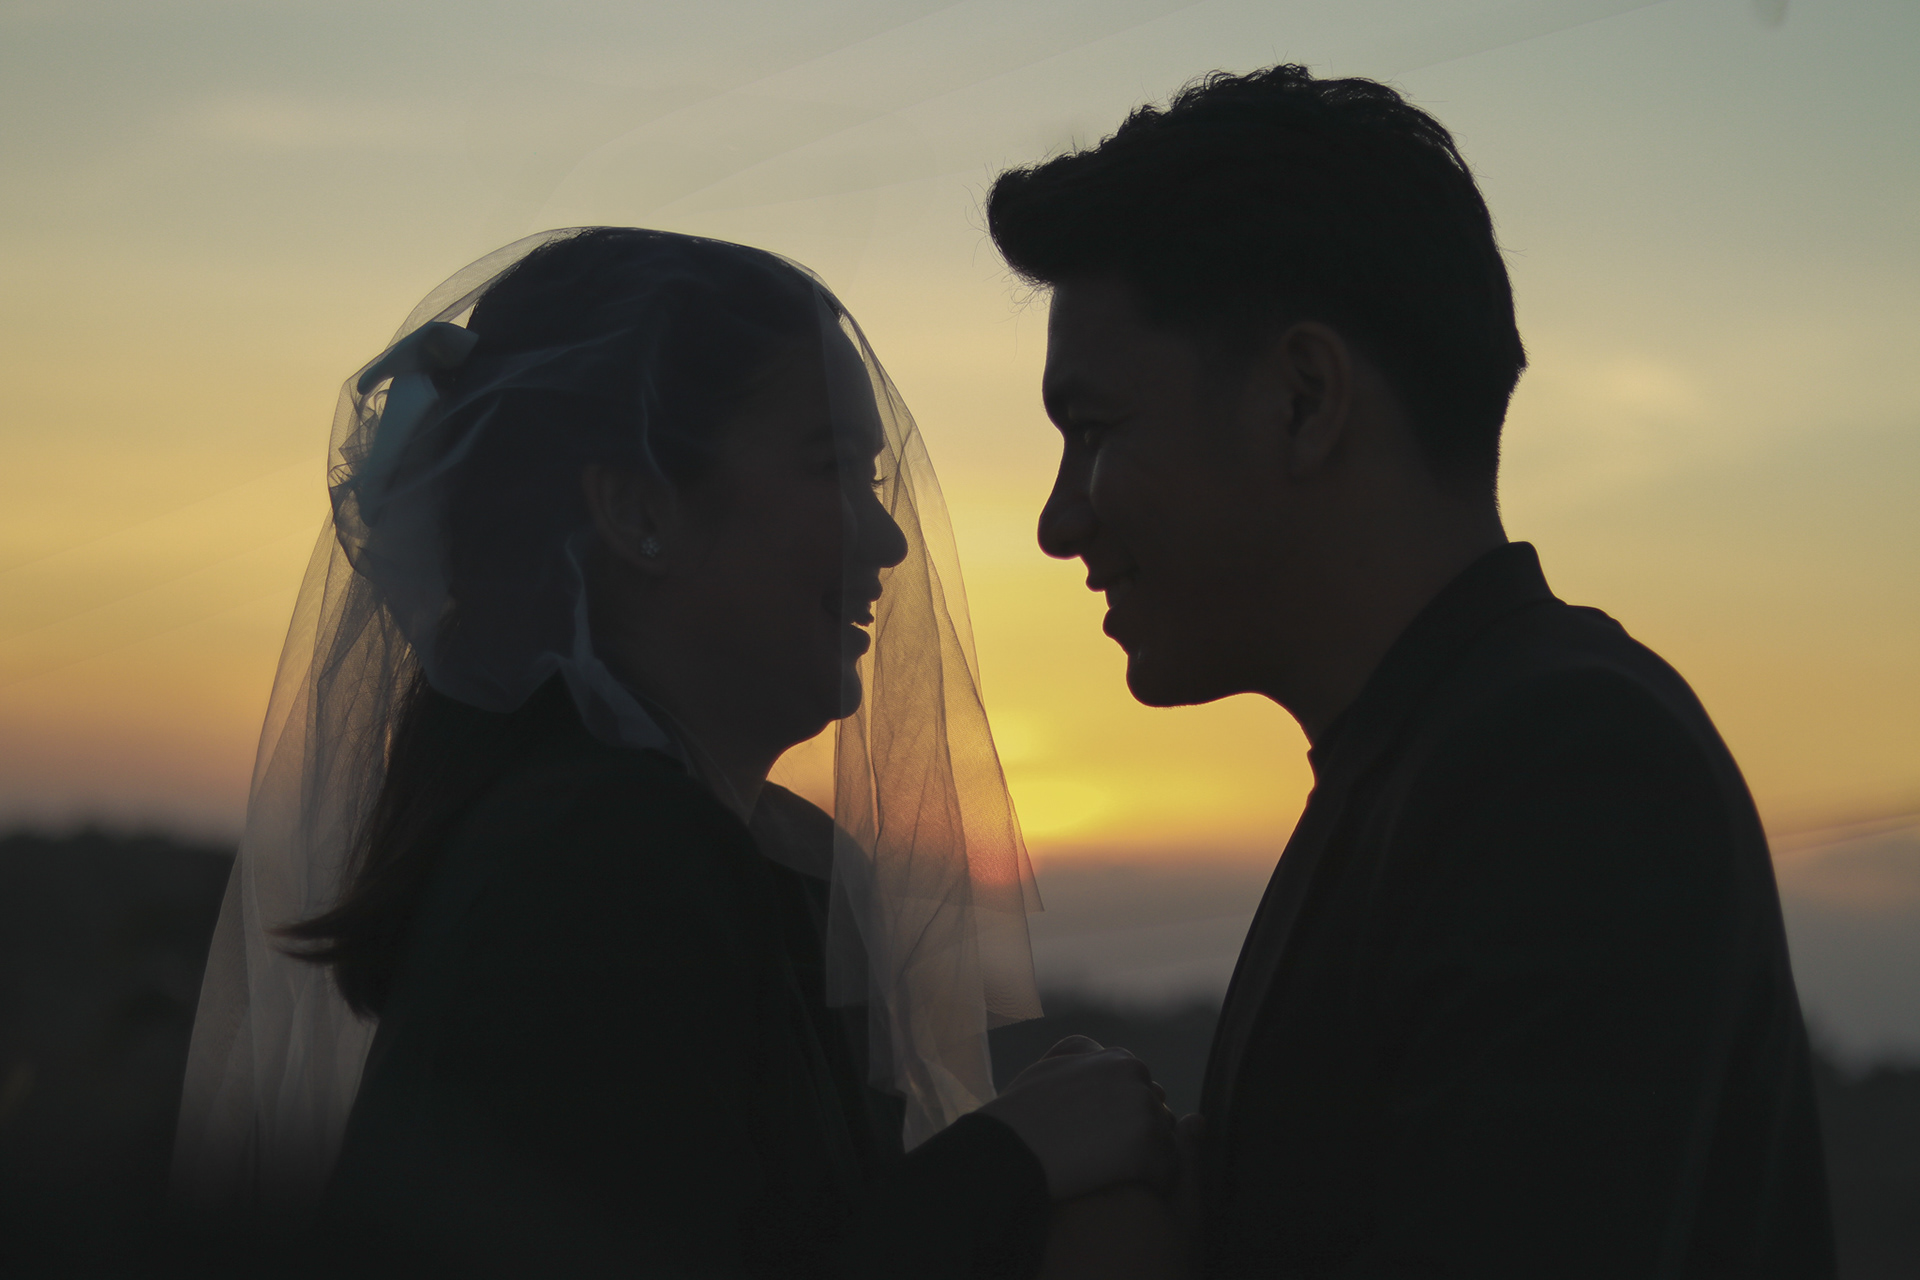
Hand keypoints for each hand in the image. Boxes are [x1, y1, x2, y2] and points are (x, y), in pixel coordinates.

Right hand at [977, 1035, 1175, 1200]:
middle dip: (1141, 1135)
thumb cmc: (1021, 1116)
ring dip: (1147, 1161)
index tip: (1100, 1138)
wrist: (1009, 1149)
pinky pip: (1166, 1169)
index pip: (1140, 1090)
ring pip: (1165, 1141)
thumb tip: (1095, 1053)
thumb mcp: (1048, 1069)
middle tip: (1107, 1160)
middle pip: (1157, 1112)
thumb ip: (1078, 1060)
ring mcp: (1143, 1106)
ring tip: (1113, 1177)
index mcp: (1114, 1057)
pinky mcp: (1148, 1143)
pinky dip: (1150, 1184)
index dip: (1122, 1119)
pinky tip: (1120, 1189)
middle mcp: (1133, 1072)